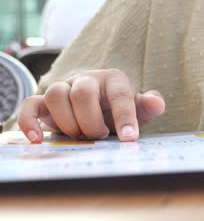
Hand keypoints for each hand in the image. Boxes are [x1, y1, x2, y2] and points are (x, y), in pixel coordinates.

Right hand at [18, 69, 164, 141]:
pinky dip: (29, 121)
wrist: (98, 109)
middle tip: (100, 136)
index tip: (129, 139)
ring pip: (55, 94)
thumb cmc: (119, 110)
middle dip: (92, 120)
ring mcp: (64, 88)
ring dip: (67, 122)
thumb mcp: (138, 110)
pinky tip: (37, 140)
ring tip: (79, 137)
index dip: (125, 117)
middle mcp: (87, 80)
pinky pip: (31, 104)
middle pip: (83, 92)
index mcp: (113, 80)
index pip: (119, 94)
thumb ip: (148, 106)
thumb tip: (156, 102)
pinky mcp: (44, 102)